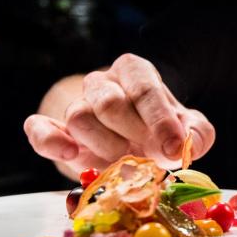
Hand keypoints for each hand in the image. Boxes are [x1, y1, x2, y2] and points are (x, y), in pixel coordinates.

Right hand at [24, 54, 214, 176]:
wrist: (134, 136)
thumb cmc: (161, 128)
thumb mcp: (188, 127)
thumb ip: (196, 133)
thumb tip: (188, 145)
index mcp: (135, 71)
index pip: (145, 89)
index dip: (160, 121)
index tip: (174, 150)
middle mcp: (102, 83)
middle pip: (109, 103)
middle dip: (132, 135)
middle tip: (150, 160)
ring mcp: (76, 104)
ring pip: (79, 118)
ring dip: (105, 148)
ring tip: (125, 165)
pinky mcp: (54, 129)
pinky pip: (39, 128)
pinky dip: (49, 141)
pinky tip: (69, 154)